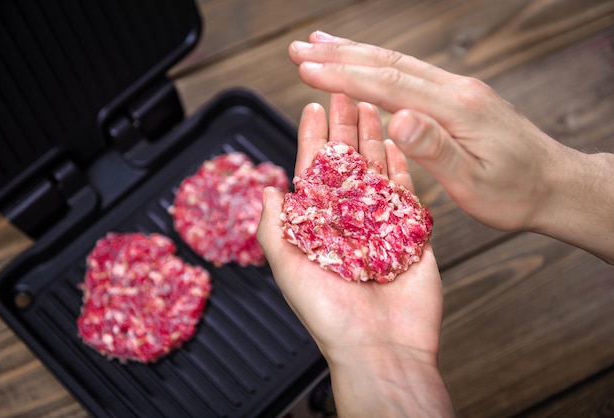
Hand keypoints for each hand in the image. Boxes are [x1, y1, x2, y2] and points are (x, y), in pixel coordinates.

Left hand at [257, 94, 452, 416]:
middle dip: (344, 128)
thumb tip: (266, 190)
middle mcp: (348, 221)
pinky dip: (403, 166)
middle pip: (346, 163)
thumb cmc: (330, 315)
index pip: (313, 173)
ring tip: (372, 106)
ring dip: (373, 138)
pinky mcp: (411, 232)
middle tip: (345, 93)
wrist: (381, 348)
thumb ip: (275, 229)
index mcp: (318, 226)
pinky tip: (398, 141)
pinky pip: (407, 193)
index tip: (313, 108)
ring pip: (376, 171)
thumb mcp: (289, 268)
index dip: (311, 140)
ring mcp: (381, 224)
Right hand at [288, 31, 613, 262]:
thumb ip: (435, 148)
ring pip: (398, 63)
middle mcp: (455, 89)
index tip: (305, 68)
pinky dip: (379, 66)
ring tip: (322, 45)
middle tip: (298, 48)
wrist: (556, 183)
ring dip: (356, 53)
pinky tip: (366, 67)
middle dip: (340, 55)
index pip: (388, 84)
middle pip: (389, 63)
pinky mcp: (458, 97)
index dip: (343, 75)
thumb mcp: (475, 181)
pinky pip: (410, 74)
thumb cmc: (516, 192)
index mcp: (455, 108)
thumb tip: (396, 118)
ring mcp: (458, 89)